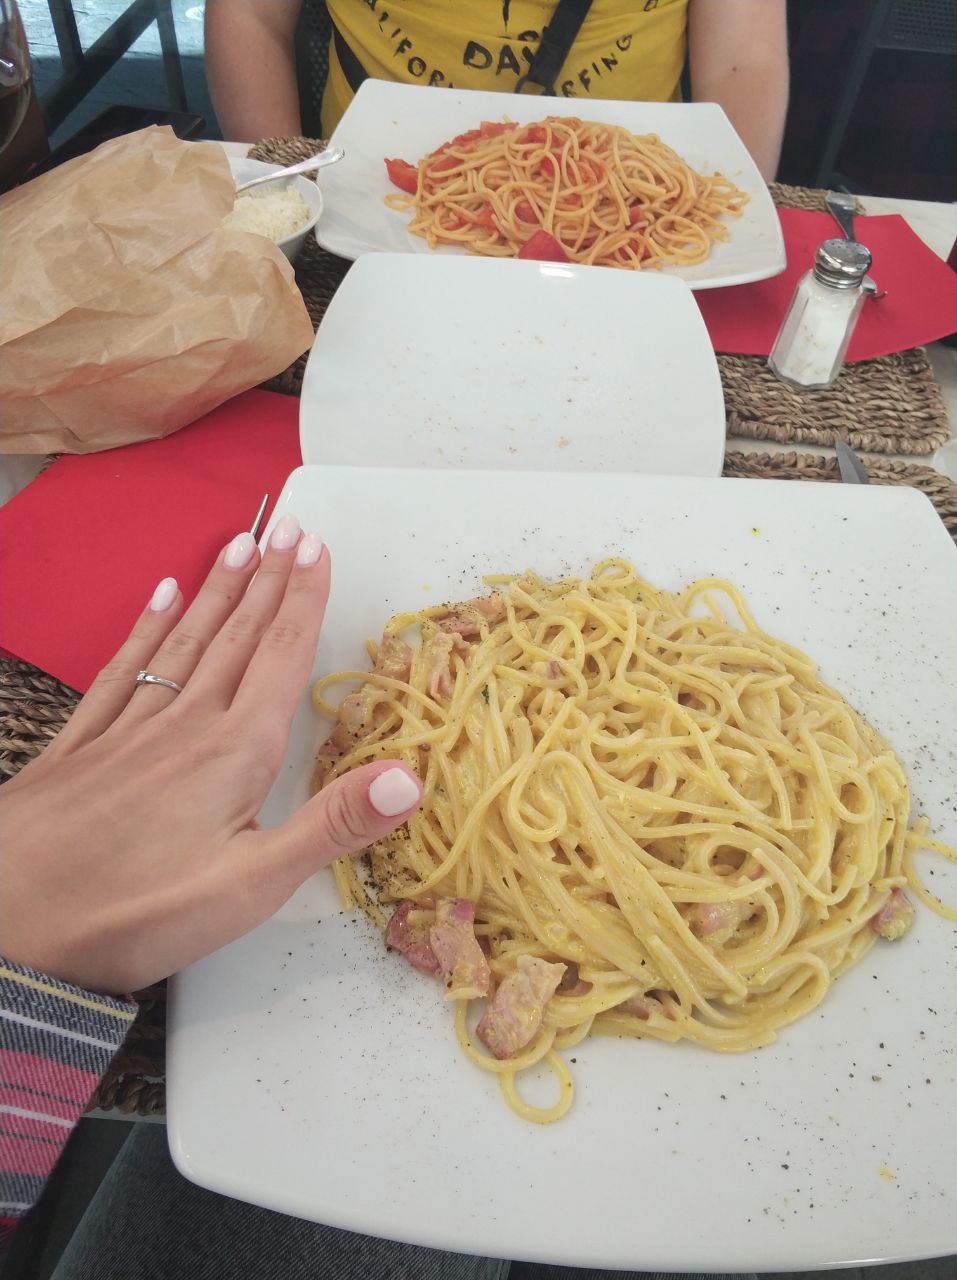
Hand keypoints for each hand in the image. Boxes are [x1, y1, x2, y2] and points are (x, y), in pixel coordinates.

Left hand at [0, 517, 421, 993]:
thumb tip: (409, 777)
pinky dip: (144, 629)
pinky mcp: (82, 746)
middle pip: (236, 637)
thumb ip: (332, 826)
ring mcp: (127, 729)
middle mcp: (184, 724)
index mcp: (234, 751)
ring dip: (215, 592)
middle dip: (268, 581)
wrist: (10, 925)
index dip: (304, 600)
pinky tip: (157, 599)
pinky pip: (122, 669)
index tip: (317, 548)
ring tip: (238, 545)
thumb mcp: (252, 885)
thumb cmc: (136, 911)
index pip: (280, 657)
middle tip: (288, 528)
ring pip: (183, 642)